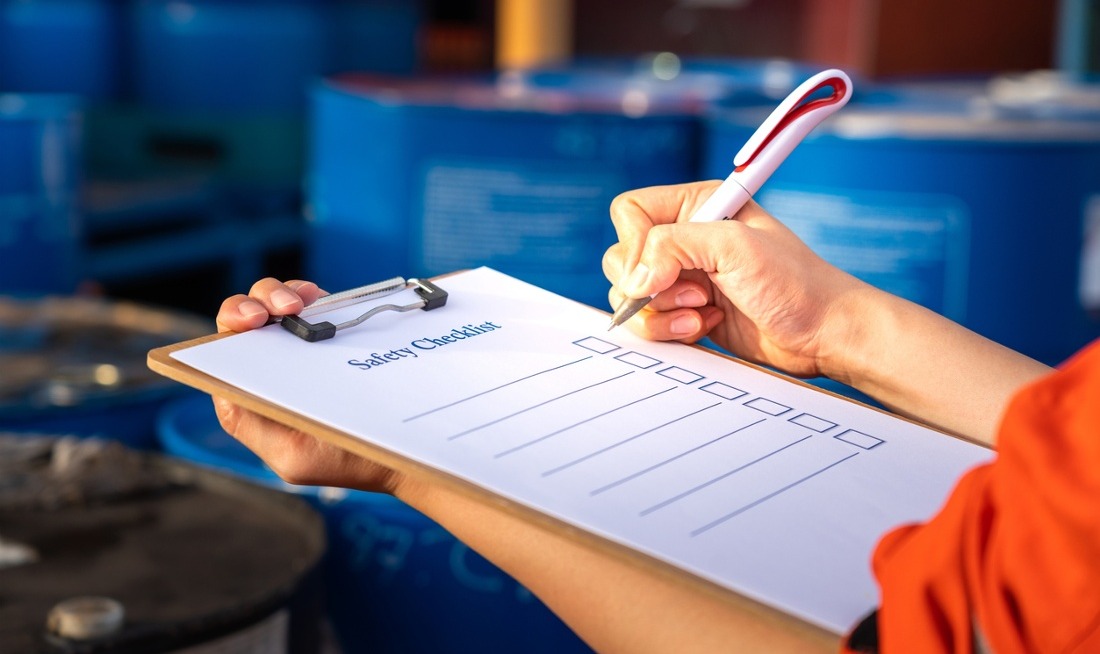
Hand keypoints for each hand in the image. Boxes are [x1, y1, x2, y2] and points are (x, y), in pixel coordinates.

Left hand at [213, 278, 405, 493]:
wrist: (398, 449)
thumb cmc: (344, 460)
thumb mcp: (292, 457)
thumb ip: (257, 422)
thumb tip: (238, 382)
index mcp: (248, 397)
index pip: (222, 352)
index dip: (232, 326)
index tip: (253, 320)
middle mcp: (266, 366)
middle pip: (244, 318)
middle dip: (257, 302)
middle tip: (282, 309)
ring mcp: (297, 346)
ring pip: (272, 302)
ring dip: (281, 293)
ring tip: (302, 302)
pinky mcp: (326, 332)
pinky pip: (308, 302)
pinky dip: (307, 293)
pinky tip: (317, 297)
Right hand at [602, 182, 873, 379]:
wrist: (821, 333)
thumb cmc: (794, 282)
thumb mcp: (734, 248)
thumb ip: (673, 248)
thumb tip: (633, 279)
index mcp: (696, 206)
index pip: (630, 211)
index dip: (636, 242)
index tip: (659, 268)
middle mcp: (684, 239)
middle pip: (622, 257)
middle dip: (650, 285)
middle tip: (695, 293)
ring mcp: (682, 278)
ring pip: (629, 295)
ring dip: (660, 312)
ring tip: (701, 314)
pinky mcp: (683, 313)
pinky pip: (647, 322)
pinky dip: (667, 330)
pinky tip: (704, 327)